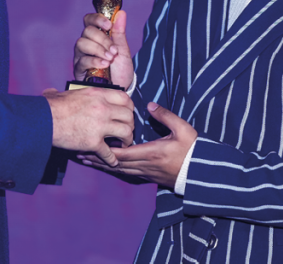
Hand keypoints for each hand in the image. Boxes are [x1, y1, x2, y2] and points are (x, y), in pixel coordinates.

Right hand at [44, 87, 133, 166]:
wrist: (43, 121)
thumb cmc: (51, 107)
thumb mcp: (64, 94)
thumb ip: (68, 94)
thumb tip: (52, 93)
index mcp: (98, 94)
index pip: (125, 98)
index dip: (129, 107)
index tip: (127, 113)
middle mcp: (103, 108)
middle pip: (129, 116)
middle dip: (130, 125)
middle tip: (126, 130)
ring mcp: (100, 126)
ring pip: (125, 133)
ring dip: (126, 140)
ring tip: (122, 144)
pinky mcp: (93, 142)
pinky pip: (109, 153)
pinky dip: (112, 159)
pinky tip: (113, 161)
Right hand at [73, 10, 133, 89]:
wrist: (120, 89)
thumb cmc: (120, 70)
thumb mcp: (123, 50)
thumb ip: (120, 32)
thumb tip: (122, 13)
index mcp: (97, 36)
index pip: (89, 20)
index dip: (97, 19)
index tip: (109, 25)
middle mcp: (87, 44)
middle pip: (87, 31)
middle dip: (102, 39)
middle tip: (113, 49)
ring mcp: (81, 56)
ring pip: (82, 43)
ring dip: (98, 49)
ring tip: (110, 58)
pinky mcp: (79, 69)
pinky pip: (82, 60)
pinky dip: (95, 60)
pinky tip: (104, 64)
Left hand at [79, 102, 196, 187]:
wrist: (202, 171)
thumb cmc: (193, 150)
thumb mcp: (182, 129)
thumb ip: (165, 116)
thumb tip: (150, 105)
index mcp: (152, 153)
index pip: (122, 153)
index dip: (104, 151)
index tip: (90, 147)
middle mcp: (146, 165)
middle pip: (116, 164)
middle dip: (98, 159)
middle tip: (81, 154)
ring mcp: (148, 173)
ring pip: (121, 170)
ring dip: (104, 165)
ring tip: (89, 161)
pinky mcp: (151, 177)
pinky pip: (129, 174)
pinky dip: (116, 170)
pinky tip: (109, 167)